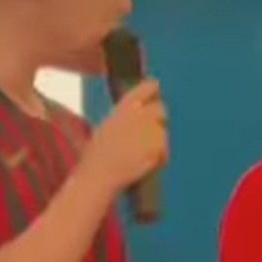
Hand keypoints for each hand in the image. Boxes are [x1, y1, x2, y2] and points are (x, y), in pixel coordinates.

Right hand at [82, 79, 167, 194]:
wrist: (100, 174)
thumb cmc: (97, 156)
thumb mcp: (108, 126)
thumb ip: (126, 116)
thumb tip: (139, 114)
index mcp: (125, 105)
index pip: (149, 87)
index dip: (152, 92)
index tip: (154, 95)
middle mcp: (140, 112)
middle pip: (160, 110)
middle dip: (156, 121)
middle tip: (146, 138)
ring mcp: (151, 129)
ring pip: (162, 132)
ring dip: (156, 142)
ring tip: (138, 156)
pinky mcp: (159, 146)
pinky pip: (164, 150)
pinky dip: (158, 158)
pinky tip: (142, 164)